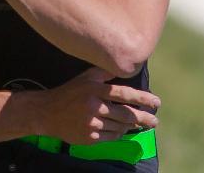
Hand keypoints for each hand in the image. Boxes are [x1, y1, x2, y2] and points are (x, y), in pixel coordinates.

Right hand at [37, 67, 160, 144]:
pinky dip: (118, 134)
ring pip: (119, 127)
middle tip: (155, 121)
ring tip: (139, 125)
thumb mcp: (87, 77)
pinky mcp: (88, 137)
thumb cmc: (70, 92)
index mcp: (96, 89)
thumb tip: (126, 66)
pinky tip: (122, 130)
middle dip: (144, 118)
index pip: (125, 94)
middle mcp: (95, 107)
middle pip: (126, 114)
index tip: (156, 103)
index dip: (143, 99)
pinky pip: (110, 137)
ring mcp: (91, 124)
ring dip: (131, 126)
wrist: (47, 113)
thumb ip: (106, 73)